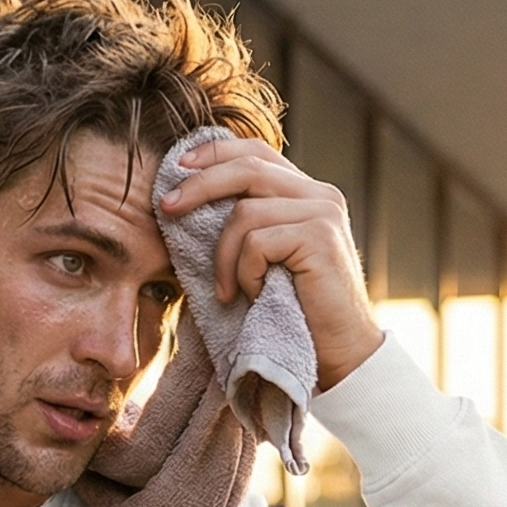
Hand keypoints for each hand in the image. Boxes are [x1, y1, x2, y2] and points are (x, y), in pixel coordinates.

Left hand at [155, 137, 382, 388]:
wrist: (339, 353)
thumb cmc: (294, 313)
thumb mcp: (265, 261)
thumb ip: (247, 227)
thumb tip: (187, 201)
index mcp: (306, 194)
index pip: (257, 153)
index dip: (215, 154)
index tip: (179, 166)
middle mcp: (320, 195)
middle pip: (248, 168)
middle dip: (200, 186)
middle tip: (167, 207)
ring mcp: (323, 213)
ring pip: (246, 212)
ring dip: (224, 257)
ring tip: (228, 291)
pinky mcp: (320, 237)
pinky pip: (257, 243)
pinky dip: (245, 273)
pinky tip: (254, 295)